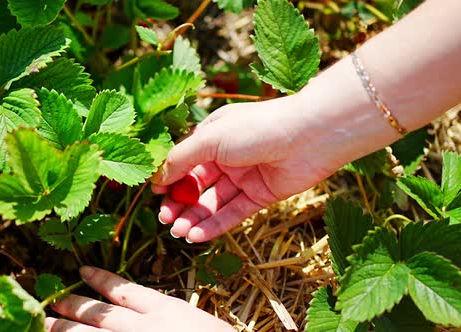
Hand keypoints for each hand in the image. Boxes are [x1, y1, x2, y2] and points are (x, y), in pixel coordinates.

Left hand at [45, 266, 234, 331]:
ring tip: (46, 324)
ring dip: (66, 329)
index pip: (124, 290)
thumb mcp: (192, 321)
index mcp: (163, 310)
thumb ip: (167, 316)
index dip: (101, 279)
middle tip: (51, 301)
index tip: (82, 271)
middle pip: (98, 314)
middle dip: (72, 307)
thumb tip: (138, 313)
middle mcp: (141, 327)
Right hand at [152, 95, 345, 242]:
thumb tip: (157, 176)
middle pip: (196, 185)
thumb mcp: (210, 139)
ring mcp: (244, 177)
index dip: (169, 178)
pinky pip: (233, 213)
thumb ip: (181, 159)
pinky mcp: (260, 196)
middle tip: (164, 219)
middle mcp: (226, 157)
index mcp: (213, 136)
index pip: (184, 161)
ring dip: (194, 217)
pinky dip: (214, 225)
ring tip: (177, 232)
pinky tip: (196, 235)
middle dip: (179, 202)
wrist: (309, 136)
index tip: (153, 194)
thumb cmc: (257, 128)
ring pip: (212, 202)